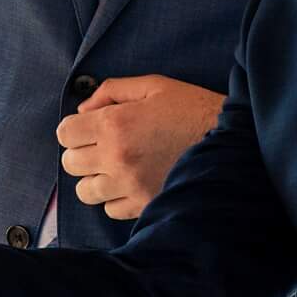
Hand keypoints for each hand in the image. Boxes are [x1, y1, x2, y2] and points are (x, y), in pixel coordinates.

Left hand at [56, 75, 225, 219]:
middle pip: (71, 163)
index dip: (75, 128)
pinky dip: (115, 199)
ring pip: (86, 191)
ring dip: (95, 179)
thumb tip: (84, 110)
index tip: (88, 128)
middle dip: (82, 152)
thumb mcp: (153, 86)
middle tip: (102, 147)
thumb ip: (112, 91)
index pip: (65, 133)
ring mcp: (130, 185)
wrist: (231, 141)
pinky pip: (110, 210)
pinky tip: (132, 184)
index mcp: (115, 124)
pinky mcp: (145, 205)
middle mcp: (116, 157)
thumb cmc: (192, 109)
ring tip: (115, 169)